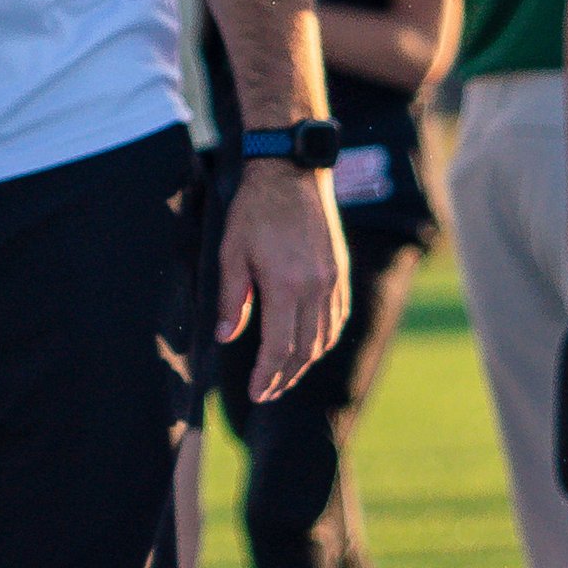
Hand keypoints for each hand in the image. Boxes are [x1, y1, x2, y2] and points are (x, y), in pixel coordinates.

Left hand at [216, 162, 347, 402]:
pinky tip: (310, 348)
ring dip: (304, 363)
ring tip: (283, 376)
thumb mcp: (231, 253)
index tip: (256, 393)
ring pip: (324, 338)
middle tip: (266, 393)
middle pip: (304, 350)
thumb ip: (233, 298)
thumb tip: (226, 337)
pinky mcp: (340, 273)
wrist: (292, 174)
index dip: (267, 376)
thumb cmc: (255, 212)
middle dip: (284, 377)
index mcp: (285, 286)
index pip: (278, 347)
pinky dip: (324, 340)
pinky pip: (337, 318)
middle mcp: (315, 288)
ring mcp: (333, 281)